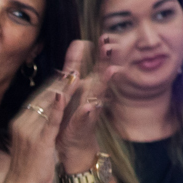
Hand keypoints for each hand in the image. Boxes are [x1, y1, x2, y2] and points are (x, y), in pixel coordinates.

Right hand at [3, 74, 65, 182]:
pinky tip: (63, 95)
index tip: (65, 71)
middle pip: (42, 97)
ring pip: (47, 105)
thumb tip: (40, 117)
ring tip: (74, 72)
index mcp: (20, 122)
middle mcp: (22, 123)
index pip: (37, 98)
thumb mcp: (28, 144)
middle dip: (59, 80)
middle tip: (73, 63)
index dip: (52, 84)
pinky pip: (49, 121)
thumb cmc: (26, 169)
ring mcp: (29, 131)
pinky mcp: (39, 141)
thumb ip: (33, 129)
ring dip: (62, 89)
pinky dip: (57, 108)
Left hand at [55, 39, 116, 169]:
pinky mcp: (79, 127)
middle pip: (101, 77)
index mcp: (88, 89)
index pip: (96, 67)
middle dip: (106, 62)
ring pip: (97, 95)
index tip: (106, 36)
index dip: (101, 54)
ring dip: (104, 83)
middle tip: (111, 46)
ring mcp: (88, 112)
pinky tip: (89, 106)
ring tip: (112, 70)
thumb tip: (77, 46)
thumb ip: (73, 71)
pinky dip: (86, 113)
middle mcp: (91, 98)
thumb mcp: (72, 91)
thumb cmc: (71, 117)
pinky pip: (83, 119)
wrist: (72, 146)